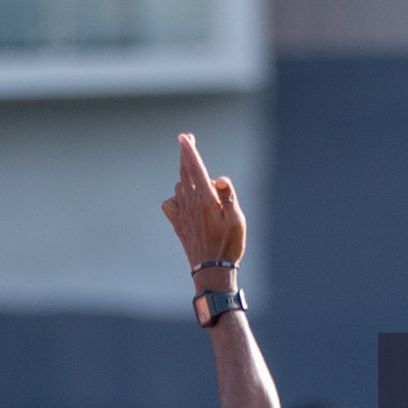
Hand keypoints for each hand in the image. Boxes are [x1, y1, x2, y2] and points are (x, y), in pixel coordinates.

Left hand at [161, 133, 245, 281]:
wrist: (212, 270)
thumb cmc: (230, 245)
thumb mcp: (237, 221)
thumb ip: (228, 197)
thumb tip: (218, 178)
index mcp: (206, 199)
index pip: (195, 168)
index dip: (189, 150)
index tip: (184, 137)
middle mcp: (191, 204)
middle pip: (185, 172)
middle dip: (185, 154)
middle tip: (186, 139)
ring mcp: (182, 214)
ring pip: (180, 186)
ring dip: (185, 176)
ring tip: (196, 176)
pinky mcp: (178, 224)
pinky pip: (170, 203)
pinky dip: (176, 197)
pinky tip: (184, 201)